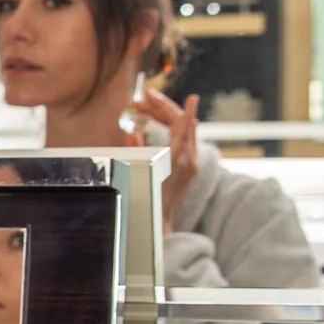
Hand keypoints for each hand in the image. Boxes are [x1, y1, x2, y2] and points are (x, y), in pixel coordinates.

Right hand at [134, 85, 200, 232]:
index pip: (184, 128)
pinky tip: (153, 120)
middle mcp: (190, 160)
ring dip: (163, 114)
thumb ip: (136, 153)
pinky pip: (181, 136)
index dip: (183, 111)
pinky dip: (168, 125)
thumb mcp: (139, 177)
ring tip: (142, 107)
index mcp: (180, 161)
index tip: (191, 97)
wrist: (160, 226)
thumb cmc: (147, 205)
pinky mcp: (188, 164)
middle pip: (182, 123)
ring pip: (182, 128)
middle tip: (143, 98)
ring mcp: (191, 162)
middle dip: (162, 107)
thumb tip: (132, 134)